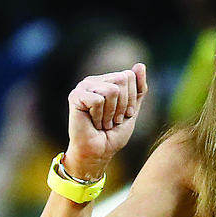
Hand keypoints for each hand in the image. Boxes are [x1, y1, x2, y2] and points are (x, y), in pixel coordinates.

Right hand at [64, 63, 147, 178]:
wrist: (99, 152)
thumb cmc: (114, 132)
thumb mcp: (132, 109)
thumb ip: (138, 89)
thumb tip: (140, 65)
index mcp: (107, 81)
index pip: (129, 76)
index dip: (131, 99)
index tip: (123, 114)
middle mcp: (94, 80)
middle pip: (122, 80)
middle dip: (122, 105)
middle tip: (112, 119)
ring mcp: (83, 87)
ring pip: (112, 90)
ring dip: (111, 113)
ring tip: (102, 122)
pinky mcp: (75, 96)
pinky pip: (98, 100)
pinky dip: (99, 117)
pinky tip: (92, 122)